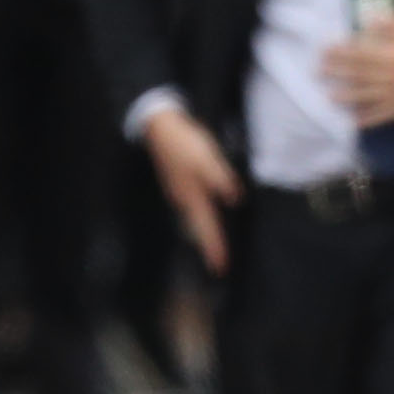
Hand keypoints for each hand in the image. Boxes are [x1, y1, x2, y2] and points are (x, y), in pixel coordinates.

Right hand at [140, 104, 241, 273]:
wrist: (157, 126)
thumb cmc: (184, 142)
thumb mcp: (207, 158)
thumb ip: (221, 179)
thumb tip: (235, 199)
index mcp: (191, 195)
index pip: (206, 228)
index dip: (215, 247)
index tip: (221, 268)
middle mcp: (182, 198)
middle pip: (198, 227)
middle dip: (208, 243)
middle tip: (218, 260)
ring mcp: (177, 190)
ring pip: (194, 217)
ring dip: (205, 231)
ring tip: (213, 243)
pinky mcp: (177, 181)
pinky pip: (192, 205)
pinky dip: (201, 215)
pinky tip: (205, 213)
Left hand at [324, 8, 393, 125]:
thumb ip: (391, 23)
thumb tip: (368, 20)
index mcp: (390, 54)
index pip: (358, 53)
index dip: (339, 52)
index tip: (324, 50)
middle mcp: (389, 75)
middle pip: (357, 74)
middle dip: (336, 72)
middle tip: (318, 72)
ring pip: (365, 96)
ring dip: (346, 97)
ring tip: (329, 97)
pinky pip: (383, 116)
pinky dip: (368, 120)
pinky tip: (355, 122)